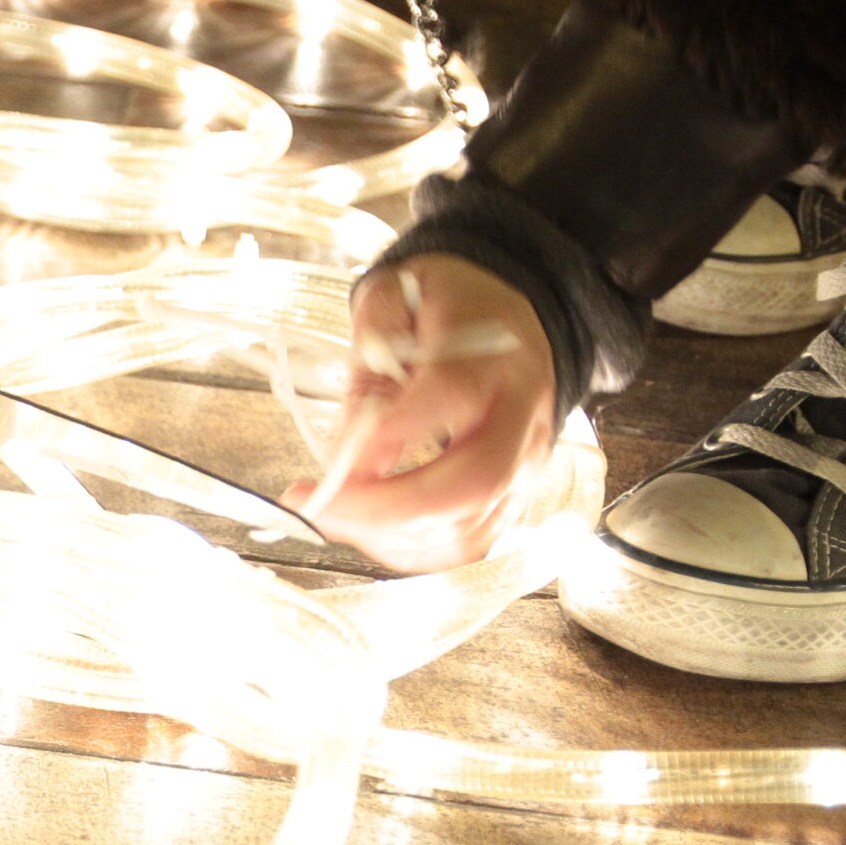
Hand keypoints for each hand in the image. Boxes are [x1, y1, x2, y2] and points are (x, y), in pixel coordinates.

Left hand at [283, 253, 556, 571]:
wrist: (506, 313)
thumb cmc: (441, 305)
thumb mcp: (392, 294)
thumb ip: (372, 357)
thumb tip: (356, 448)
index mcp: (494, 353)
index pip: (453, 397)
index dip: (388, 437)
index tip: (332, 462)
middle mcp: (522, 415)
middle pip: (474, 482)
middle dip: (388, 509)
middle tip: (320, 507)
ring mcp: (525, 463)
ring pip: (471, 527)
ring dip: (392, 537)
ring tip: (333, 515)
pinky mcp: (514, 496)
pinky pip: (468, 544)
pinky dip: (412, 550)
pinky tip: (368, 529)